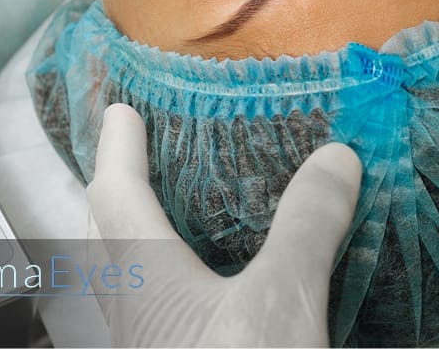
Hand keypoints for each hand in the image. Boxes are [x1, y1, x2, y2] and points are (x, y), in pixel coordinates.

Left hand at [86, 103, 361, 347]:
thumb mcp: (282, 298)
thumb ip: (306, 226)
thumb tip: (336, 157)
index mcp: (147, 276)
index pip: (116, 197)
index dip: (118, 151)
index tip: (120, 112)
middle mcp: (134, 311)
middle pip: (103, 239)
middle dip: (113, 194)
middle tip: (129, 161)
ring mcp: (145, 343)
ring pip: (123, 280)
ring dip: (132, 240)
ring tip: (163, 220)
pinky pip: (152, 309)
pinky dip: (163, 280)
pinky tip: (203, 291)